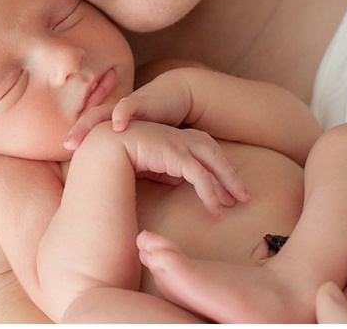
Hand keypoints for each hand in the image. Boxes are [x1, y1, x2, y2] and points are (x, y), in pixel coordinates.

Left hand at [65, 70, 194, 148]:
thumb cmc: (160, 124)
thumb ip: (133, 160)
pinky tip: (116, 125)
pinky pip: (128, 105)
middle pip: (90, 121)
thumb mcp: (144, 144)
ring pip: (102, 112)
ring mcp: (127, 105)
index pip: (89, 132)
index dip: (78, 142)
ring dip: (89, 124)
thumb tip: (124, 186)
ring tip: (78, 138)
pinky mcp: (143, 100)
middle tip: (66, 146)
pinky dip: (121, 113)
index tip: (64, 160)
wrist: (178, 97)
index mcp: (113, 123)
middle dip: (77, 131)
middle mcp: (115, 113)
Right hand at [82, 120, 249, 214]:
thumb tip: (180, 180)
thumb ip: (166, 170)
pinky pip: (199, 175)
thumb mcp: (149, 166)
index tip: (229, 186)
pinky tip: (215, 209)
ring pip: (212, 162)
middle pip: (214, 154)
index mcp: (172, 137)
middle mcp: (178, 137)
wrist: (102, 149)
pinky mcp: (174, 153)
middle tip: (244, 196)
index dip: (219, 166)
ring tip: (237, 203)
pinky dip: (209, 193)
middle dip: (231, 174)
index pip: (204, 149)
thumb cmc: (119, 159)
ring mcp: (177, 142)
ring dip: (228, 183)